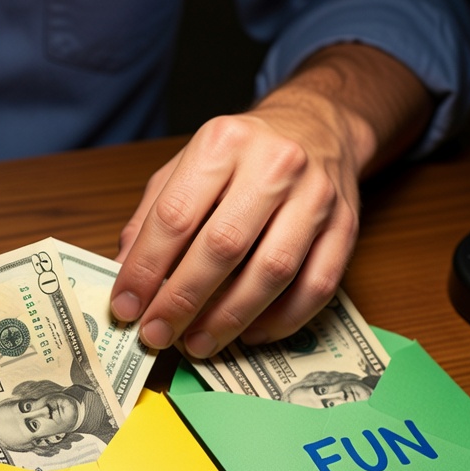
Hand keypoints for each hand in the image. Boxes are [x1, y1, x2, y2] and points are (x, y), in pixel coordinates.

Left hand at [112, 94, 360, 358]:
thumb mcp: (185, 167)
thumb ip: (150, 218)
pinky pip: (317, 286)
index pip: (175, 216)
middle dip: (183, 300)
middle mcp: (274, 165)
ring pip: (272, 271)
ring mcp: (317, 196)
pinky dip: (281, 320)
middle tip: (157, 334)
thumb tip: (123, 274)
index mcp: (222, 143)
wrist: (317, 127)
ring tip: (198, 343)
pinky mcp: (346, 226)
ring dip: (230, 318)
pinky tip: (249, 335)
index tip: (126, 307)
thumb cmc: (241, 156)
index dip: (145, 269)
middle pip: (223, 246)